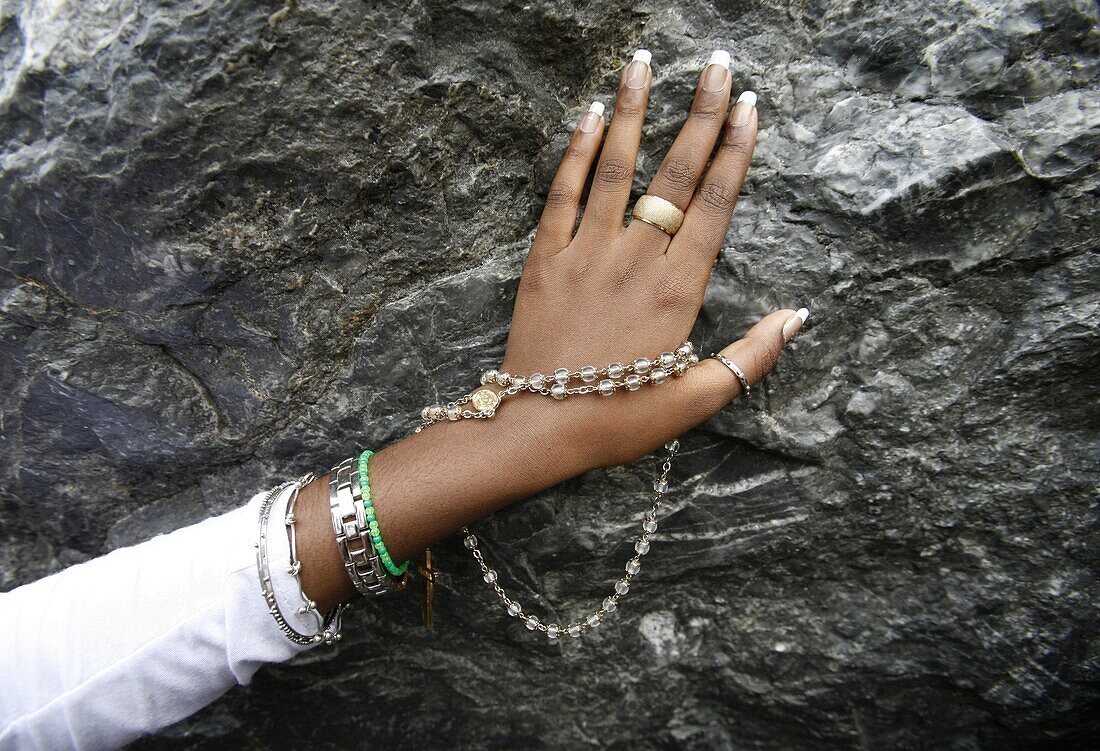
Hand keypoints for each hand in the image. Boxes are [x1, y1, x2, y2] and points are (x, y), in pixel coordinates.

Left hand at [499, 50, 806, 469]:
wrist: (538, 428)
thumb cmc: (620, 419)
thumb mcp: (697, 400)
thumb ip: (751, 357)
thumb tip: (798, 316)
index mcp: (679, 289)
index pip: (716, 203)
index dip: (736, 149)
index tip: (749, 105)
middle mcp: (636, 258)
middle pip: (676, 173)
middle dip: (699, 112)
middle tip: (715, 62)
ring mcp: (587, 253)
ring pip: (616, 166)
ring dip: (633, 109)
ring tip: (644, 60)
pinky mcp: (546, 258)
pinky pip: (563, 192)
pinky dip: (576, 150)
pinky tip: (590, 113)